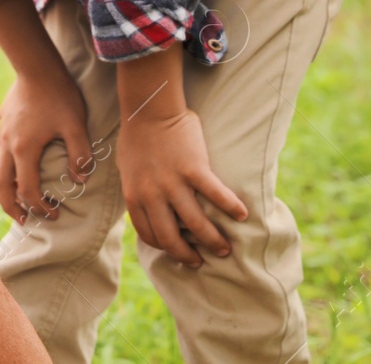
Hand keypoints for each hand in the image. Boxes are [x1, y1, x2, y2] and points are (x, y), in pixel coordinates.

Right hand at [0, 69, 92, 222]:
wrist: (37, 66)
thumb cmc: (59, 95)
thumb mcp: (76, 125)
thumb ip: (79, 155)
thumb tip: (79, 180)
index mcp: (24, 149)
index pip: (27, 190)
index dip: (40, 208)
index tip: (55, 214)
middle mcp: (7, 144)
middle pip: (0, 186)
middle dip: (11, 208)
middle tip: (26, 221)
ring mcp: (2, 133)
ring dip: (5, 190)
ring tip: (18, 200)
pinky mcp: (3, 123)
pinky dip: (4, 170)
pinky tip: (16, 169)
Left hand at [118, 107, 247, 267]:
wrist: (148, 110)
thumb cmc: (137, 138)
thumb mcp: (128, 171)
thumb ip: (138, 192)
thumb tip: (148, 210)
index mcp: (134, 196)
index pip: (149, 234)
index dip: (164, 247)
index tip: (177, 251)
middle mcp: (152, 195)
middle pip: (171, 238)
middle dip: (187, 255)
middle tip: (201, 261)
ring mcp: (173, 183)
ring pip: (197, 224)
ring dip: (213, 240)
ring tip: (225, 248)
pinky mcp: (194, 169)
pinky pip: (216, 195)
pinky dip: (231, 207)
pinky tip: (242, 215)